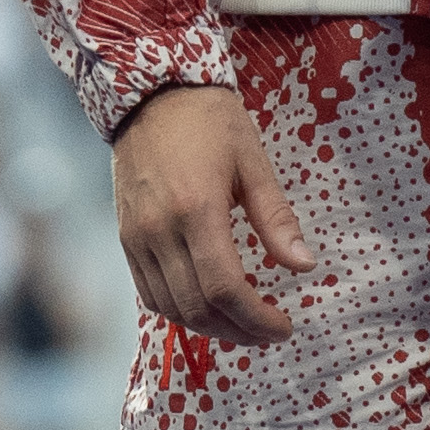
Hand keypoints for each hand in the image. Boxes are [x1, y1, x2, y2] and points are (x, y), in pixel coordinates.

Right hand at [112, 84, 316, 345]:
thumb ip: (276, 218)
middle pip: (196, 306)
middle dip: (238, 330)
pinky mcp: (125, 240)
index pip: (224, 287)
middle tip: (271, 332)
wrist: (153, 97)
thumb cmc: (212, 123)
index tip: (284, 326)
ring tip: (246, 326)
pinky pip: (149, 292)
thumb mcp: (254, 163)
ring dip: (209, 327)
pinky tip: (209, 308)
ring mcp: (136, 239)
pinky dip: (180, 310)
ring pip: (170, 307)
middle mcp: (159, 232)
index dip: (255, 317)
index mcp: (196, 210)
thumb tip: (303, 265)